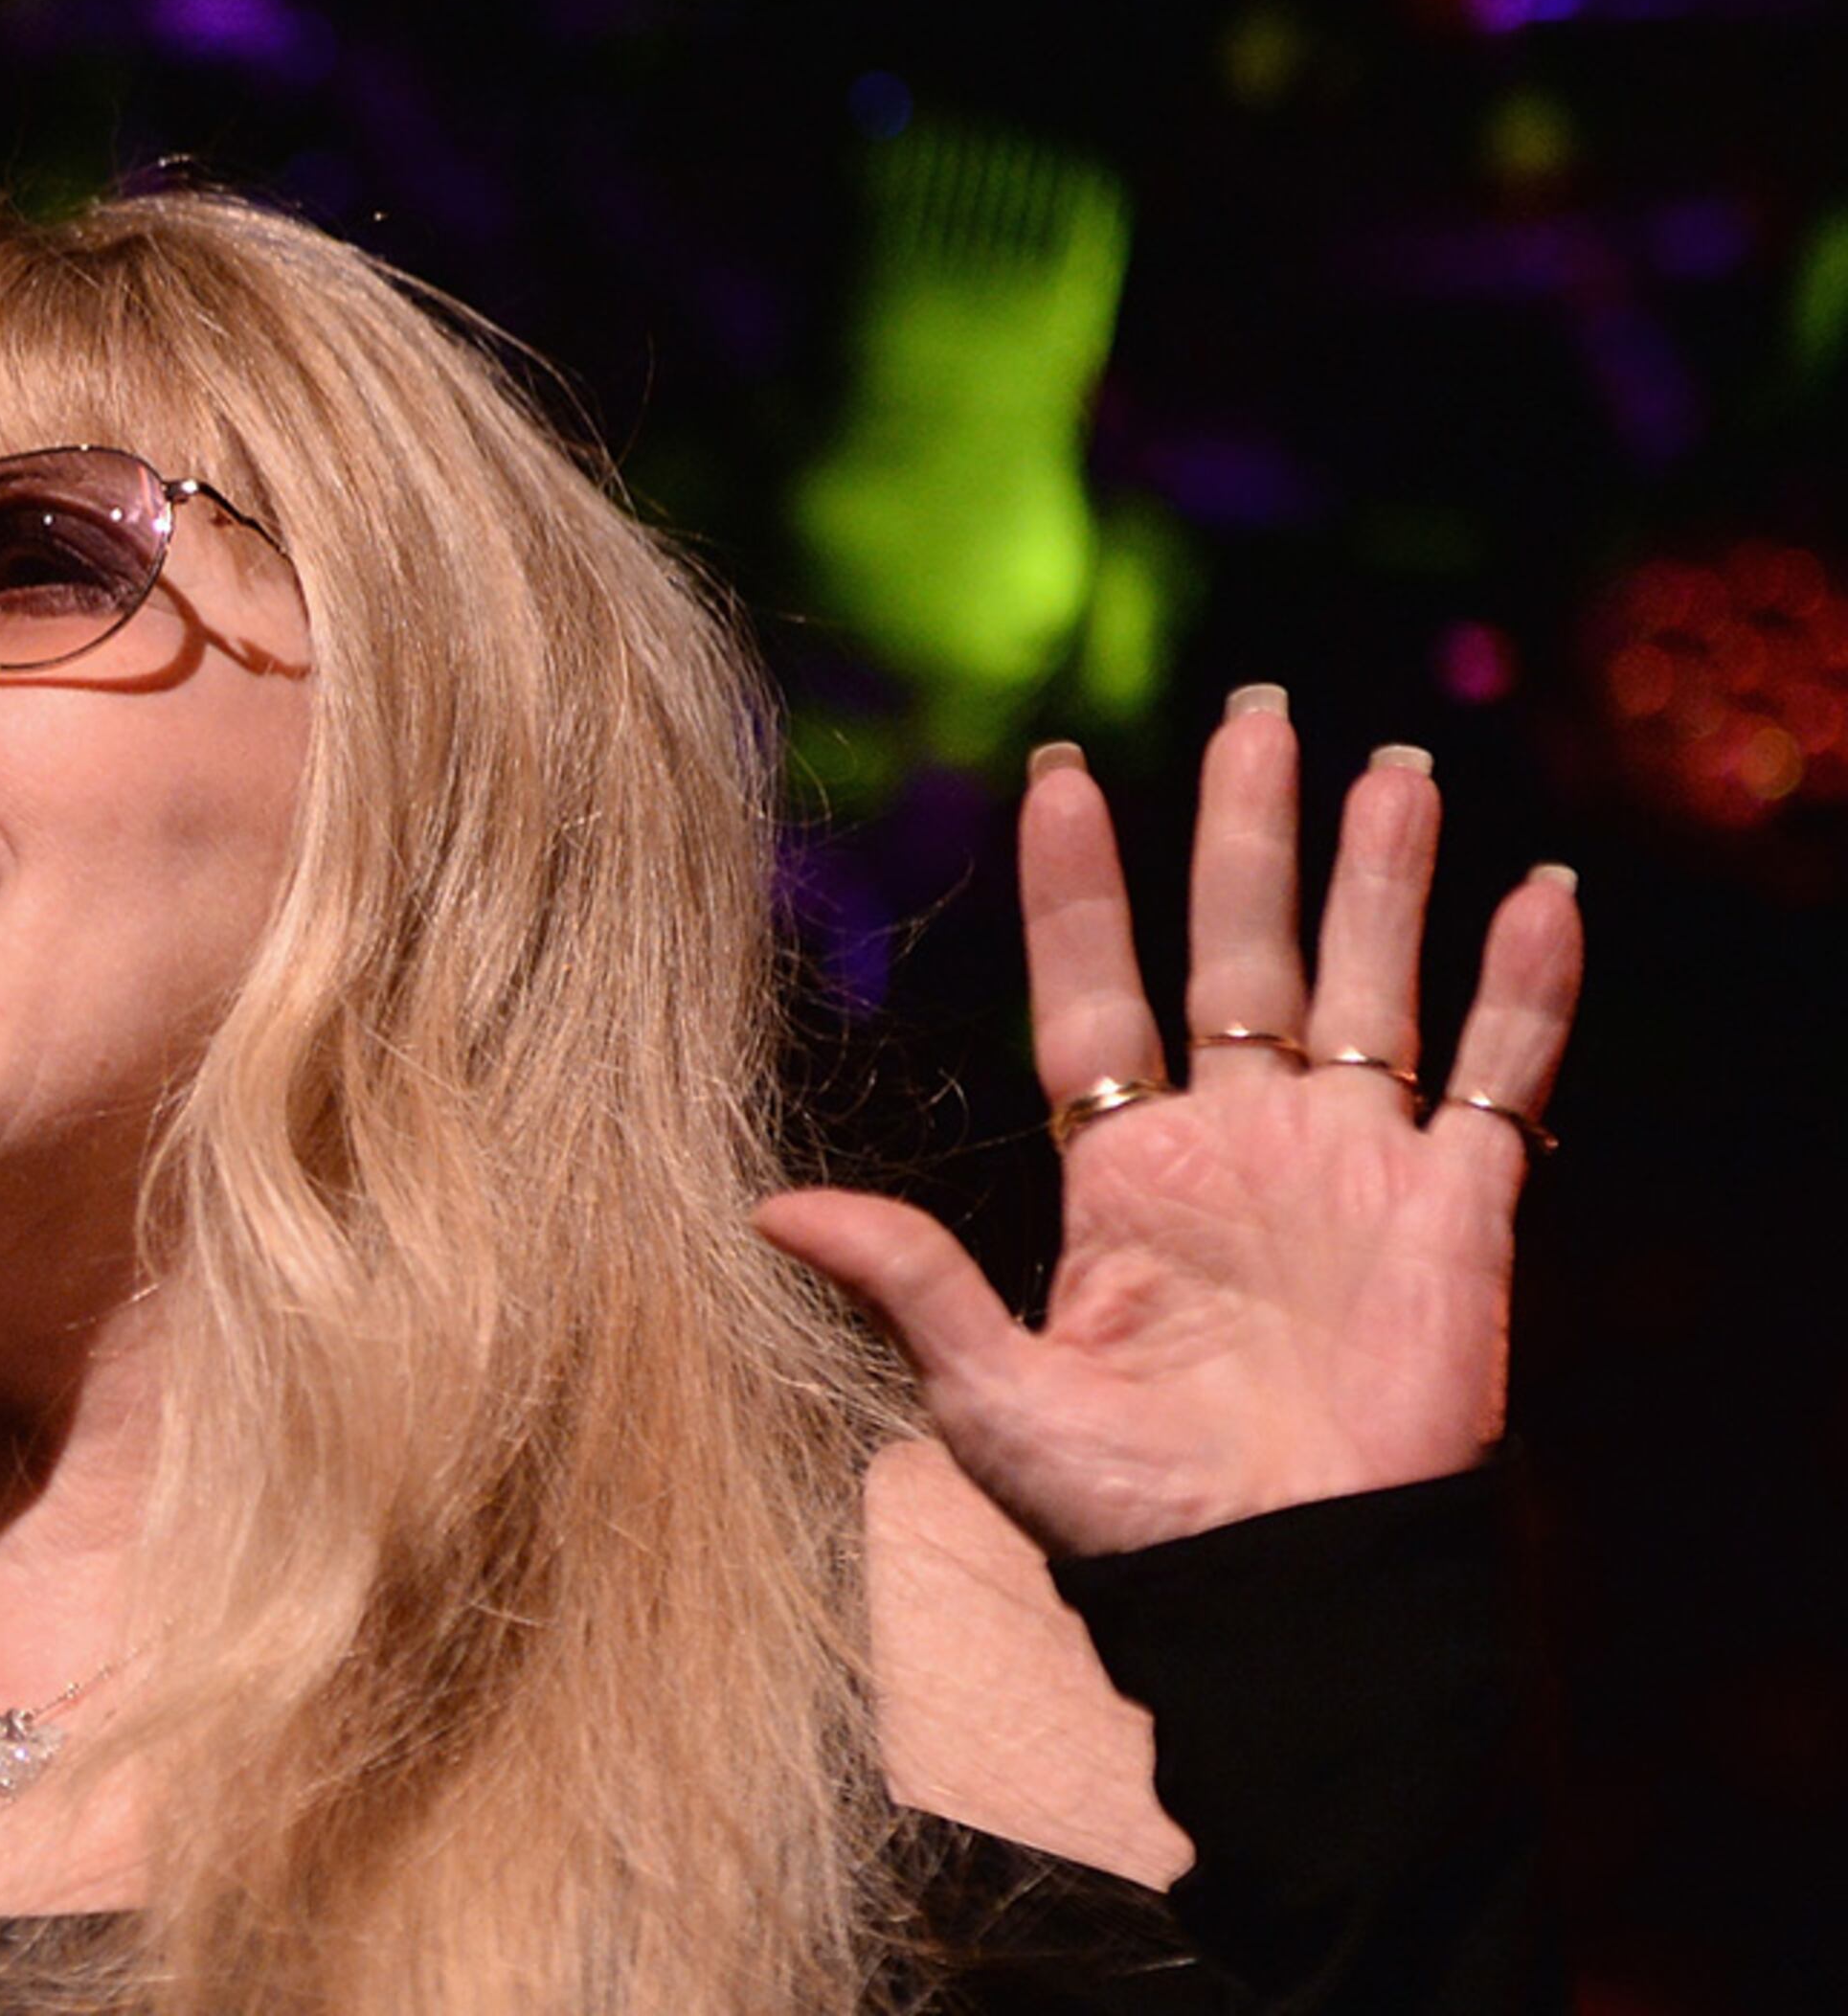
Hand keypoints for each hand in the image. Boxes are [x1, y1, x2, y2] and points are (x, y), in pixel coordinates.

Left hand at [757, 688, 1585, 1556]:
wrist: (1274, 1593)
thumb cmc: (1127, 1517)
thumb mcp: (989, 1395)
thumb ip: (904, 1282)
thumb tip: (767, 1209)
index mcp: (1123, 1172)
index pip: (1094, 991)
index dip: (1079, 886)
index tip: (1056, 771)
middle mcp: (1236, 1147)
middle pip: (1242, 952)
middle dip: (1249, 833)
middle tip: (1260, 710)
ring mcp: (1348, 1170)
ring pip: (1374, 983)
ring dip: (1384, 877)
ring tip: (1393, 767)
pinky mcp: (1453, 1214)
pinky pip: (1498, 1079)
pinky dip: (1524, 991)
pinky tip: (1535, 895)